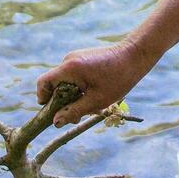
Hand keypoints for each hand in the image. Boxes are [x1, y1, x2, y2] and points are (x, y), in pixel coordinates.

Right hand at [35, 39, 155, 124]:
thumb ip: (74, 111)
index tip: (53, 112)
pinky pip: (74, 76)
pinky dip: (80, 88)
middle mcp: (68, 60)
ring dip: (75, 97)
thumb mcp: (96, 100)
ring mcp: (75, 58)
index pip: (43, 83)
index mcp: (69, 68)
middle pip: (55, 85)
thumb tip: (55, 122)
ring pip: (66, 82)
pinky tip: (96, 95)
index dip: (43, 98)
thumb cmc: (119, 78)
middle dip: (64, 103)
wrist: (135, 55)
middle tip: (78, 117)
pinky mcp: (83, 58)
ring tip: (94, 106)